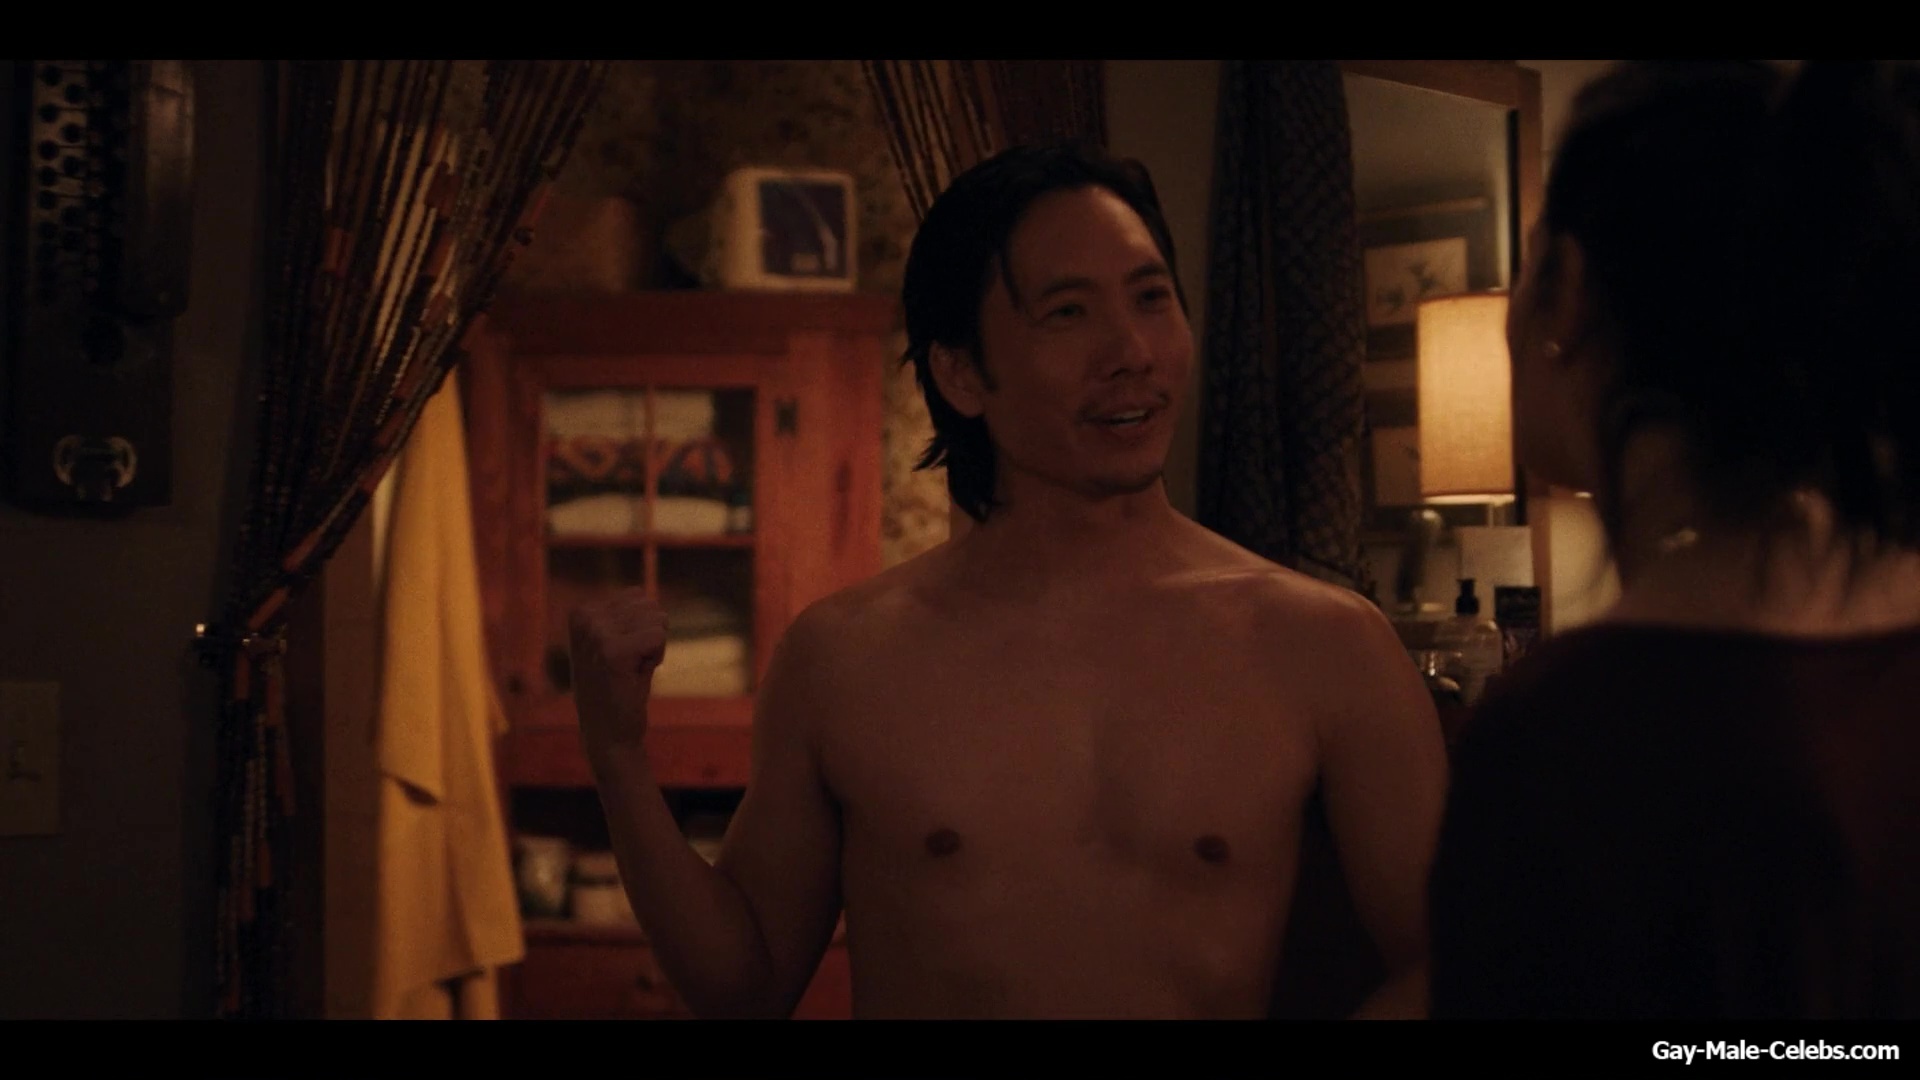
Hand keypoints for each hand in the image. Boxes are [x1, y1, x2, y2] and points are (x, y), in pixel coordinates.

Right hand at [568, 588, 668, 758]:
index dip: (641, 628)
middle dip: (650, 637)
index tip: (623, 655)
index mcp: (581, 612)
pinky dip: (656, 658)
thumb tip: (645, 594)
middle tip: (629, 666)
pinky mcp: (612, 652)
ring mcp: (596, 634)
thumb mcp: (611, 644)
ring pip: (658, 620)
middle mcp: (584, 618)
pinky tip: (635, 677)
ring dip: (653, 649)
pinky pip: (658, 636)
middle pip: (650, 606)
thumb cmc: (617, 689)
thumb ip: (623, 617)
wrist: (608, 736)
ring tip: (630, 671)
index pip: (639, 596)